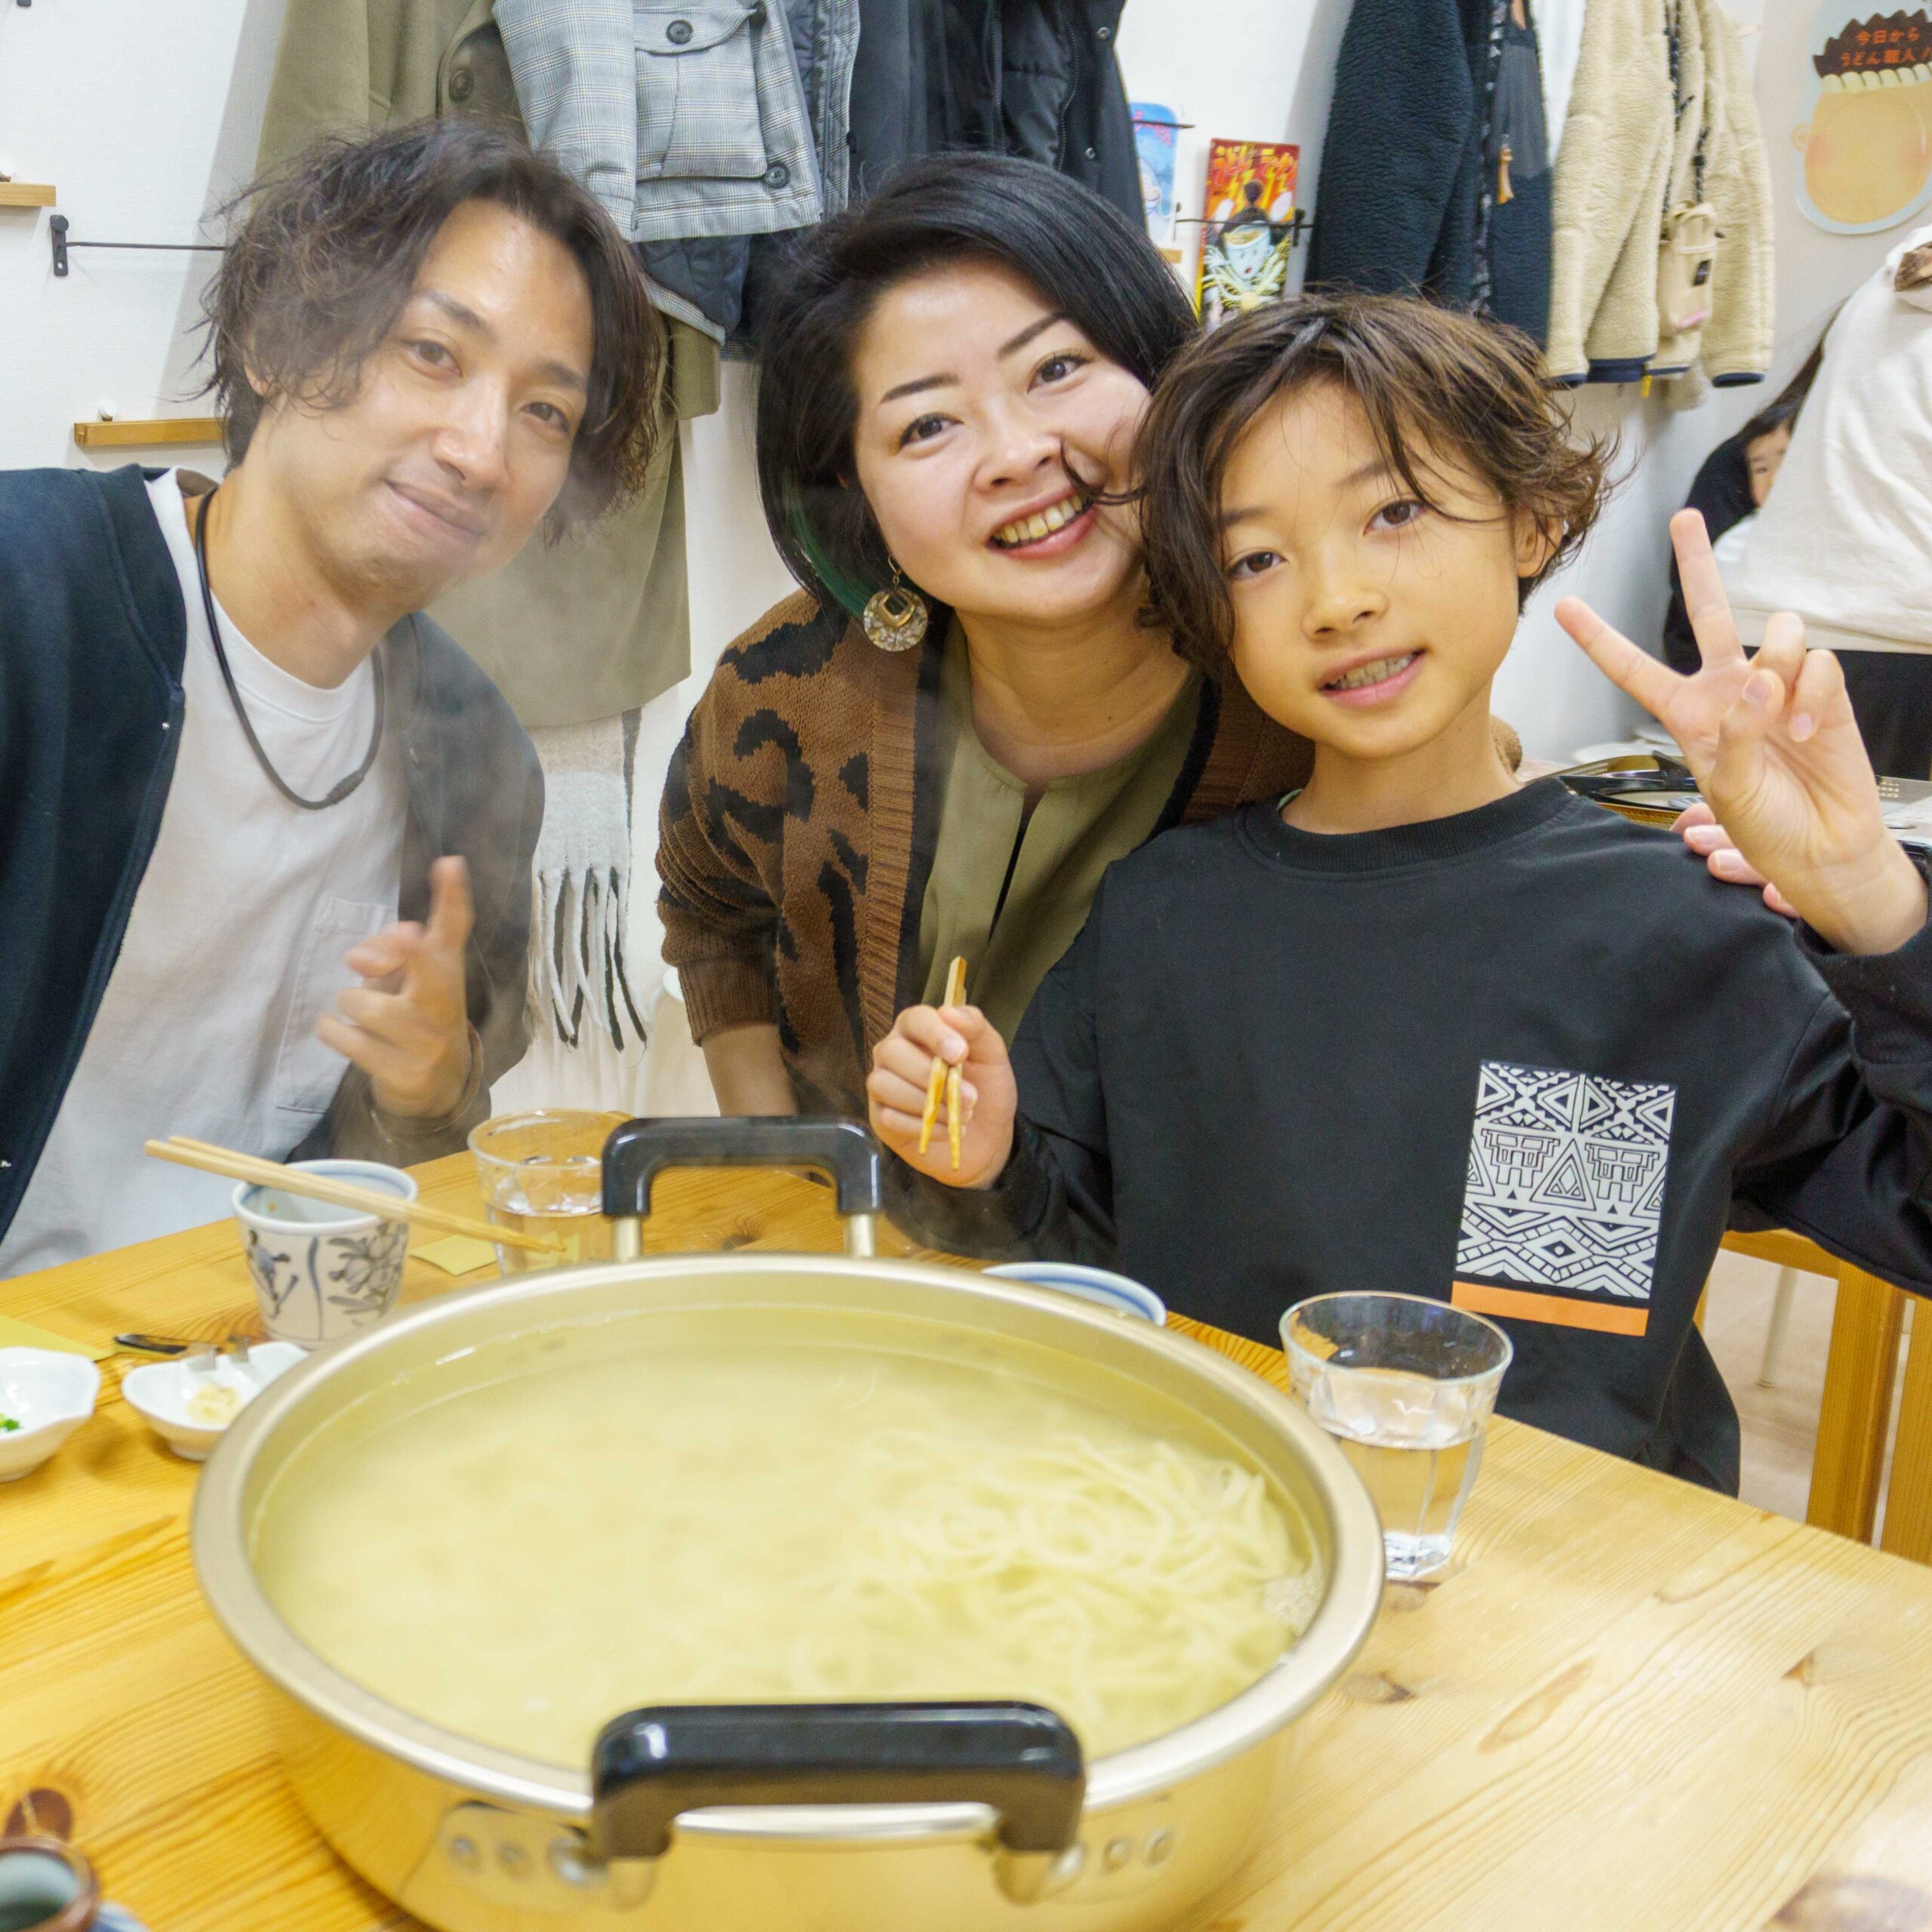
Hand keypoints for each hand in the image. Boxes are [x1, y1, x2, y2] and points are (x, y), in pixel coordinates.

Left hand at [317, 856, 476, 1118]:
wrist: (439, 1086)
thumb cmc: (416, 1016)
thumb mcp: (409, 978)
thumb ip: (392, 951)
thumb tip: (370, 950)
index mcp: (447, 972)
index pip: (452, 929)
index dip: (451, 896)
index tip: (448, 864)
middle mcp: (444, 1003)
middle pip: (427, 963)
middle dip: (400, 950)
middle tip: (372, 955)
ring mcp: (425, 1040)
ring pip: (362, 1003)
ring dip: (350, 1003)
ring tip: (363, 1015)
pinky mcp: (402, 1072)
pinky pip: (344, 1037)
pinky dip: (333, 1031)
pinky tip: (344, 1034)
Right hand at [866, 1003, 1016, 1188]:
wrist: (987, 1135)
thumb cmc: (985, 1086)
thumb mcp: (991, 1054)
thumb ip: (975, 1027)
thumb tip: (948, 1011)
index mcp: (919, 1029)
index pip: (915, 1019)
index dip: (935, 1034)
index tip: (960, 1054)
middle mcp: (893, 1051)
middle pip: (891, 1051)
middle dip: (929, 1075)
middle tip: (970, 1097)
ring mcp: (883, 1084)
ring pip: (884, 1085)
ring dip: (926, 1103)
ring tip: (959, 1115)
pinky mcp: (880, 1117)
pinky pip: (889, 1118)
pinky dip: (922, 1126)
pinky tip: (946, 1129)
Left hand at [1557, 512, 1926, 954]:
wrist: (1823, 847)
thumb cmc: (1767, 824)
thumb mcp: (1730, 789)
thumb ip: (1735, 735)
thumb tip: (1757, 680)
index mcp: (1687, 714)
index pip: (1634, 670)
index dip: (1599, 641)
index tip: (1563, 606)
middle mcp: (1729, 689)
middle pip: (1709, 612)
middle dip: (1697, 562)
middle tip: (1683, 519)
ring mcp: (1777, 685)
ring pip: (1777, 630)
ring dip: (1778, 666)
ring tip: (1780, 723)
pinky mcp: (1822, 690)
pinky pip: (1817, 663)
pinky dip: (1812, 695)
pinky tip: (1806, 733)